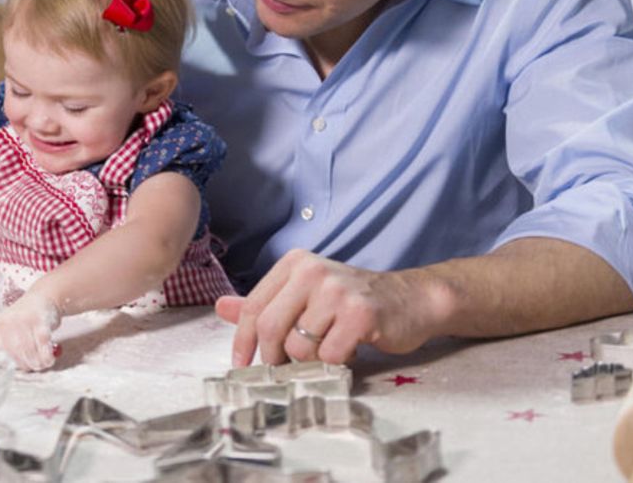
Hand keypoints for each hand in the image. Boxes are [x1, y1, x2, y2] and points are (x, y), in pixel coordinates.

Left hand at [0, 290, 62, 370]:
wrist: (43, 296)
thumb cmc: (25, 319)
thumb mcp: (8, 330)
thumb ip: (5, 348)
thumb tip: (8, 370)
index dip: (7, 365)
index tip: (17, 368)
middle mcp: (6, 322)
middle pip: (13, 355)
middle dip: (25, 366)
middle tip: (33, 366)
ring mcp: (23, 320)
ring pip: (28, 352)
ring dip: (37, 363)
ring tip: (42, 363)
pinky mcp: (39, 320)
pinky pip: (42, 345)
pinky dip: (47, 357)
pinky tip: (49, 358)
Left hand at [214, 249, 442, 365]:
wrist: (411, 300)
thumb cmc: (353, 302)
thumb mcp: (305, 295)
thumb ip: (265, 303)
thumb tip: (221, 307)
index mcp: (294, 264)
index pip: (254, 307)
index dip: (243, 341)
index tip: (241, 365)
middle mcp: (312, 271)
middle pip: (271, 328)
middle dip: (274, 358)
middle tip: (285, 368)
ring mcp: (337, 291)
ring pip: (299, 346)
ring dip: (310, 360)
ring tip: (327, 349)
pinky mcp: (360, 314)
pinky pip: (329, 355)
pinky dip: (335, 362)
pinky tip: (348, 350)